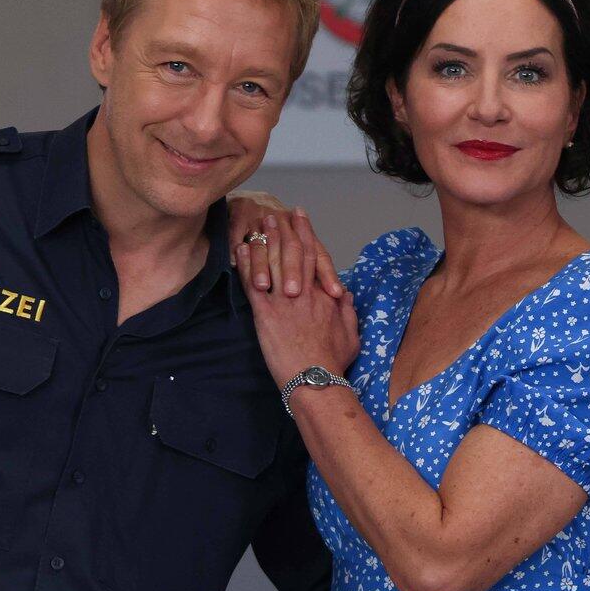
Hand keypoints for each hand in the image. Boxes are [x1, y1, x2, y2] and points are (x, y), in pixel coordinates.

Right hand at [227, 191, 343, 297]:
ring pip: (263, 243)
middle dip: (293, 271)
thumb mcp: (301, 250)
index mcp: (305, 234)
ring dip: (261, 265)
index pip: (320, 255)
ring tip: (263, 285)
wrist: (253, 200)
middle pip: (292, 249)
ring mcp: (263, 217)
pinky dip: (236, 245)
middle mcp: (287, 221)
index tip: (336, 293)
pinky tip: (235, 263)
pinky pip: (237, 231)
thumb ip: (318, 274)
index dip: (328, 274)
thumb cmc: (280, 231)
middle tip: (294, 293)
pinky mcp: (239, 214)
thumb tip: (342, 295)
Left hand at [236, 213, 358, 388]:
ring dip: (264, 240)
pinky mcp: (266, 314)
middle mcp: (305, 292)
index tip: (300, 217)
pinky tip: (238, 249)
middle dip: (284, 229)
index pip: (314, 257)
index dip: (306, 233)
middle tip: (276, 211)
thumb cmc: (333, 362)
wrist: (316, 379)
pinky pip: (253, 284)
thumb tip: (346, 296)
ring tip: (258, 222)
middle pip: (293, 253)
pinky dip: (245, 265)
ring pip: (273, 263)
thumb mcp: (351, 334)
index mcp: (325, 295)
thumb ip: (347, 312)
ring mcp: (284, 302)